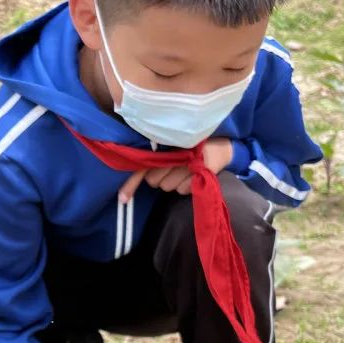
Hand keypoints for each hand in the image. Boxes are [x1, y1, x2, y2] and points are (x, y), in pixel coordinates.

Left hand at [118, 137, 234, 202]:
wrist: (220, 145)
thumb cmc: (189, 148)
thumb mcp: (167, 151)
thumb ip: (144, 168)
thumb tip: (124, 196)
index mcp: (163, 144)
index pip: (142, 167)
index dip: (131, 184)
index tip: (122, 198)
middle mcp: (175, 152)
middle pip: (155, 181)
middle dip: (160, 177)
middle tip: (173, 167)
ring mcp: (189, 162)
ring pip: (168, 187)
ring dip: (174, 182)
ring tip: (185, 169)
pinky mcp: (203, 171)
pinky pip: (183, 190)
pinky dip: (187, 186)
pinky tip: (193, 175)